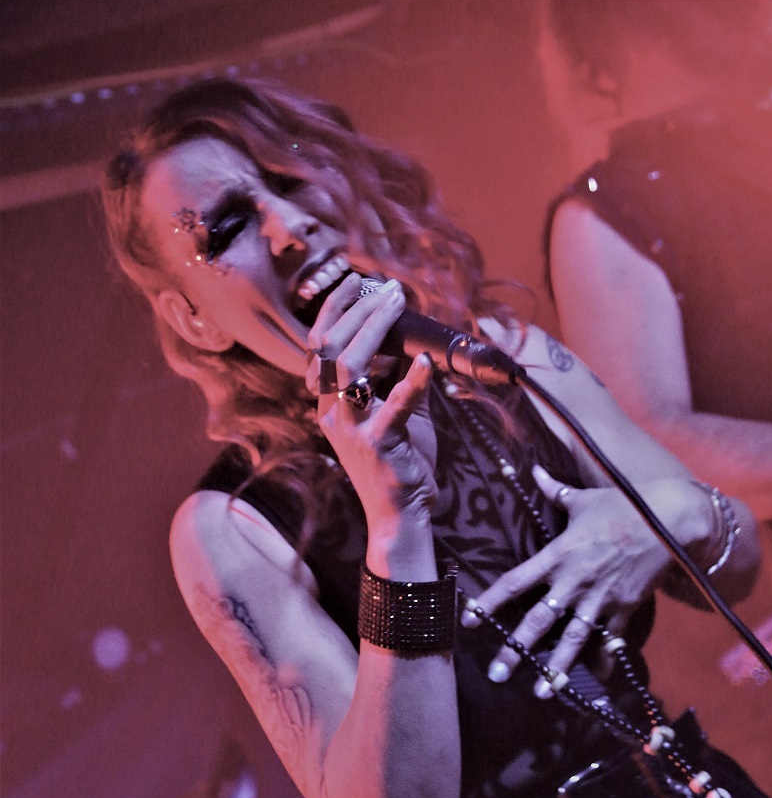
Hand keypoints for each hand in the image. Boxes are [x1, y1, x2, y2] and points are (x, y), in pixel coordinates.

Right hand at [306, 274, 437, 534]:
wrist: (400, 515)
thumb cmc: (399, 464)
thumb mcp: (397, 415)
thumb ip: (400, 380)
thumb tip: (417, 342)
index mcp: (329, 404)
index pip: (319, 346)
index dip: (334, 310)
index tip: (357, 282)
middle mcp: (331, 413)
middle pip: (328, 348)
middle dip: (355, 310)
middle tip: (386, 289)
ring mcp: (351, 429)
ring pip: (347, 368)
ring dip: (373, 331)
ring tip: (396, 306)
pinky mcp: (377, 445)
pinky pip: (392, 407)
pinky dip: (411, 382)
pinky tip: (426, 363)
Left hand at [462, 465, 672, 686]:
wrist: (669, 520)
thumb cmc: (622, 506)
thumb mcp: (584, 498)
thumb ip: (554, 491)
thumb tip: (533, 470)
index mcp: (558, 555)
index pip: (515, 582)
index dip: (490, 602)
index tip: (468, 620)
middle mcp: (573, 581)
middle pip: (538, 621)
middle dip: (516, 650)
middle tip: (497, 674)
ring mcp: (599, 598)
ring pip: (572, 639)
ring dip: (555, 667)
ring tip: (541, 692)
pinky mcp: (623, 608)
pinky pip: (610, 640)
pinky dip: (602, 661)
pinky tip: (593, 680)